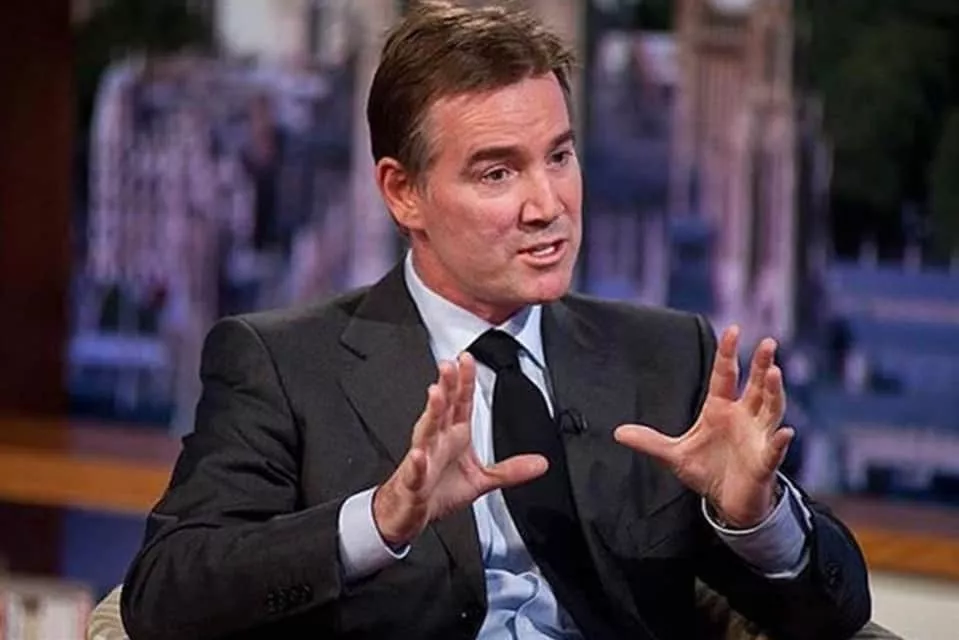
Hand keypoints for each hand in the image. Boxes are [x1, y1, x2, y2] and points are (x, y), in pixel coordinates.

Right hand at [373, 353, 547, 545]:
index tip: (467, 359)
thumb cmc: (438, 491)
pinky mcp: (414, 483)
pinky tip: (418, 455)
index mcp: (454, 437)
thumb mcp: (481, 480)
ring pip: (426, 432)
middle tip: (449, 365)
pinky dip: (417, 464)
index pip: (460, 403)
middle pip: (442, 409)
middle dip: (446, 386)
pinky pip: (415, 472)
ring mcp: (423, 460)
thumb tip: (540, 463)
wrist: (409, 514)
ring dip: (430, 414)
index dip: (465, 381)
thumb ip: (510, 470)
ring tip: (435, 395)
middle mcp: (437, 442)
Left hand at [614, 325, 791, 527]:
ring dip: (774, 392)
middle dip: (763, 364)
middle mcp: (744, 417)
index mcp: (721, 409)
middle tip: (768, 343)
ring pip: (771, 410)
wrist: (727, 503)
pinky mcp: (764, 461)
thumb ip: (650, 442)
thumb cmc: (707, 471)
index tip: (734, 330)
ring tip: (775, 373)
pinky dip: (780, 441)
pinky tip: (787, 432)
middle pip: (757, 386)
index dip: (729, 353)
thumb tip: (618, 432)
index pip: (725, 375)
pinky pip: (774, 449)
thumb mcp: (674, 455)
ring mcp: (758, 437)